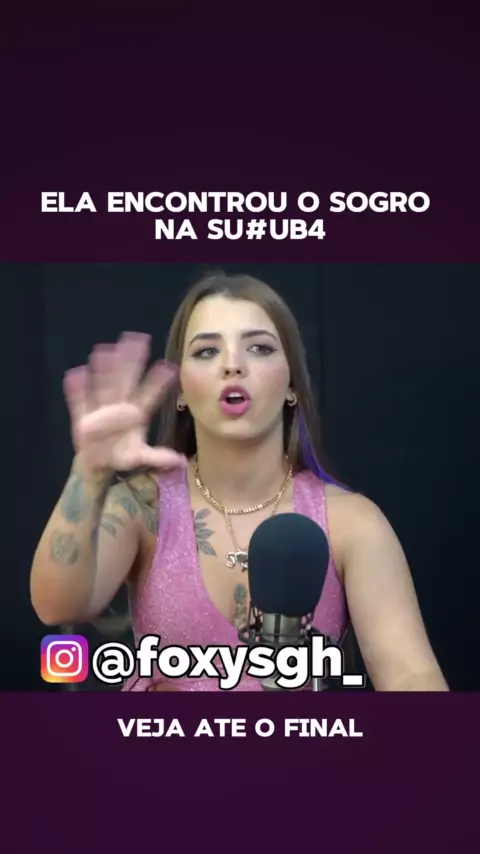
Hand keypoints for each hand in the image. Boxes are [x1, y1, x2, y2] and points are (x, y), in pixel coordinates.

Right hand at [63, 332, 185, 472]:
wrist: (97, 464)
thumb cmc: (120, 456)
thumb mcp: (140, 457)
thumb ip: (158, 457)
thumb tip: (180, 461)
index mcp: (136, 414)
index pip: (148, 395)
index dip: (157, 383)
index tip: (168, 367)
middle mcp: (119, 406)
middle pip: (126, 380)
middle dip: (131, 360)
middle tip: (139, 338)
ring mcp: (101, 408)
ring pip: (103, 384)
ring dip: (104, 368)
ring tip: (106, 348)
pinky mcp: (83, 416)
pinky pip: (79, 401)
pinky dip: (77, 389)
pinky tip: (76, 373)